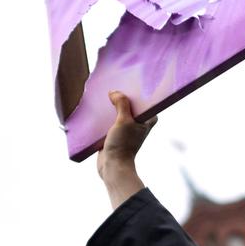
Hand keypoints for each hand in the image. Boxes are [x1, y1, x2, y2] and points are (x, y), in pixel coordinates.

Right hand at [96, 91, 155, 207]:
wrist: (113, 166)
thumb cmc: (123, 144)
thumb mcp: (123, 121)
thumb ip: (122, 104)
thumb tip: (115, 92)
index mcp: (148, 119)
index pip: (144, 99)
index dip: (136, 90)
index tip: (128, 78)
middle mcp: (140, 122)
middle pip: (130, 104)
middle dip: (122, 96)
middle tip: (112, 83)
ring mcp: (127, 128)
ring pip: (119, 111)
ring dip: (111, 105)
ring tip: (103, 93)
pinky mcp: (116, 133)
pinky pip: (110, 119)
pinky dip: (105, 114)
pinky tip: (96, 106)